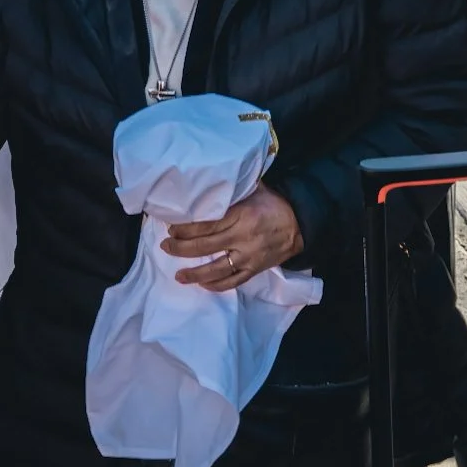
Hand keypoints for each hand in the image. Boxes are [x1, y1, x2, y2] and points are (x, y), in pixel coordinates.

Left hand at [162, 184, 303, 293]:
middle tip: (166, 247)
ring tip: (178, 275)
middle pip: (205, 246)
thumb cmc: (273, 204)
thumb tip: (206, 181)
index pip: (206, 224)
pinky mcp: (254, 269)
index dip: (185, 229)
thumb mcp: (254, 190)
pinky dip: (216, 285)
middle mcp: (242, 237)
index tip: (171, 229)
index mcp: (241, 215)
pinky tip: (202, 284)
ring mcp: (248, 256)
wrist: (300, 224)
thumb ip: (232, 189)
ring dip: (194, 274)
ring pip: (216, 269)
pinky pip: (232, 282)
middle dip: (181, 248)